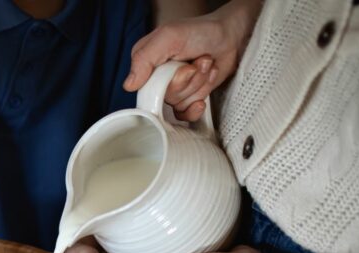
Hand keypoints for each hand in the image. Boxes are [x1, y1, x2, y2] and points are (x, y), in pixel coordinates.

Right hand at [123, 0, 261, 120]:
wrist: (230, 37)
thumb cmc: (200, 31)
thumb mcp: (169, 37)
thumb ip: (145, 59)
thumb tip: (129, 86)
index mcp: (146, 61)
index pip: (144, 87)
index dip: (167, 83)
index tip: (186, 68)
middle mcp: (156, 77)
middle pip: (165, 97)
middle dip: (189, 81)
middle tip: (198, 62)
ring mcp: (173, 89)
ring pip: (179, 104)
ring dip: (199, 85)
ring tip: (205, 65)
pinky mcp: (187, 97)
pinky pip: (185, 114)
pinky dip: (197, 105)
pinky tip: (203, 96)